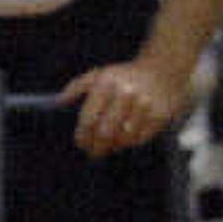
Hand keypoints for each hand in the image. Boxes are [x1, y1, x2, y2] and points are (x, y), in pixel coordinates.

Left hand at [57, 54, 186, 153]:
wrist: (163, 68)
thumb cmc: (125, 75)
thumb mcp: (99, 74)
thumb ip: (77, 87)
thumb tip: (59, 102)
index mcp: (106, 83)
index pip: (88, 119)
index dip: (82, 136)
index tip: (81, 143)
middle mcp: (125, 93)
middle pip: (105, 133)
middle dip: (96, 147)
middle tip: (93, 152)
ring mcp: (144, 105)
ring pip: (123, 139)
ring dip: (113, 146)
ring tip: (109, 145)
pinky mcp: (159, 115)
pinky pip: (139, 138)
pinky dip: (130, 142)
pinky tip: (125, 138)